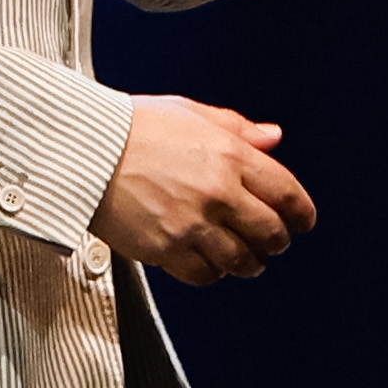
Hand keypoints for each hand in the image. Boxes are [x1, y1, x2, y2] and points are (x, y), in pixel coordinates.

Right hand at [95, 95, 316, 282]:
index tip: (302, 222)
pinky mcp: (166, 249)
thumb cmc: (133, 127)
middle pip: (271, 232)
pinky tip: (210, 262)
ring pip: (242, 260)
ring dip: (250, 262)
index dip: (302, 214)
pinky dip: (213, 273)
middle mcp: (217, 192)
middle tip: (272, 242)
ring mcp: (192, 224)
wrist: (85, 150)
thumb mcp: (191, 113)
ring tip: (245, 259)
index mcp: (229, 155)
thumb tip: (274, 137)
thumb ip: (238, 129)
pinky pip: (205, 275)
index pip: (287, 193)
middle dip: (277, 241)